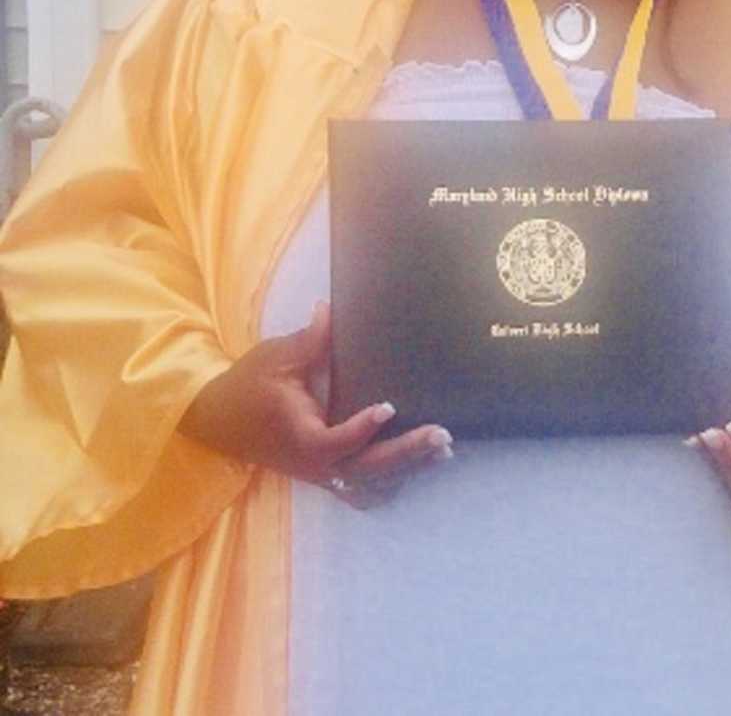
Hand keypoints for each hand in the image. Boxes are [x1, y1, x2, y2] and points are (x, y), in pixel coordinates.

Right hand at [179, 302, 452, 507]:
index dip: (362, 428)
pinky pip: (360, 490)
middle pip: (366, 470)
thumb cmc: (250, 385)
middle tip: (442, 436)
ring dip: (405, 471)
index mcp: (301, 437)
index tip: (388, 406)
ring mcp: (320, 473)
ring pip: (369, 485)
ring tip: (441, 451)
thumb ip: (311, 339)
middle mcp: (314, 464)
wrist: (219, 419)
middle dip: (406, 454)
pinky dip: (388, 484)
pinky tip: (414, 469)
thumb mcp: (277, 357)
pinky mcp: (323, 474)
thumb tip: (331, 308)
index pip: (336, 442)